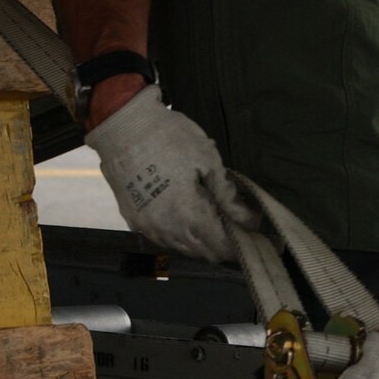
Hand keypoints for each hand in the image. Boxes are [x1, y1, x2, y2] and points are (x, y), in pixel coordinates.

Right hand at [85, 85, 254, 261]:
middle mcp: (166, 229)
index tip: (255, 234)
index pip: (222, 246)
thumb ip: (228, 196)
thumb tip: (249, 219)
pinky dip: (182, 234)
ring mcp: (147, 227)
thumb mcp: (207, 160)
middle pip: (204, 252)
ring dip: (203, 241)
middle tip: (240, 225)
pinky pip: (164, 238)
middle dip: (225, 244)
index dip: (241, 245)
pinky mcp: (134, 220)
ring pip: (183, 247)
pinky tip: (191, 217)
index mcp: (187, 214)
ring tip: (218, 220)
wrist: (122, 125)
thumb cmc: (169, 136)